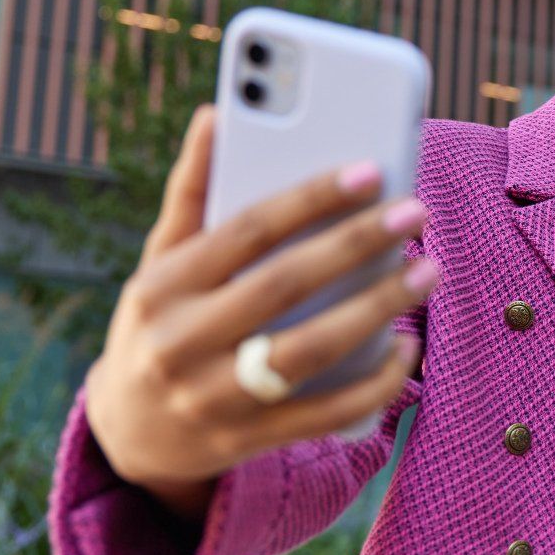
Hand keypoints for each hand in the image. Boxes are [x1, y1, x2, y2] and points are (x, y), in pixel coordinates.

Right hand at [83, 104, 437, 499]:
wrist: (128, 434)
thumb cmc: (158, 324)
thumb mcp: (160, 261)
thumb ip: (192, 191)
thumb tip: (217, 113)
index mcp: (161, 287)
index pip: (246, 231)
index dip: (309, 198)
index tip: (369, 170)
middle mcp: (180, 343)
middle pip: (284, 286)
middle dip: (357, 245)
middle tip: (416, 213)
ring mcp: (212, 398)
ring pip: (308, 353)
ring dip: (377, 311)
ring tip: (426, 272)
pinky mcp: (246, 441)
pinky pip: (323, 415)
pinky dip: (373, 384)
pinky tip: (406, 348)